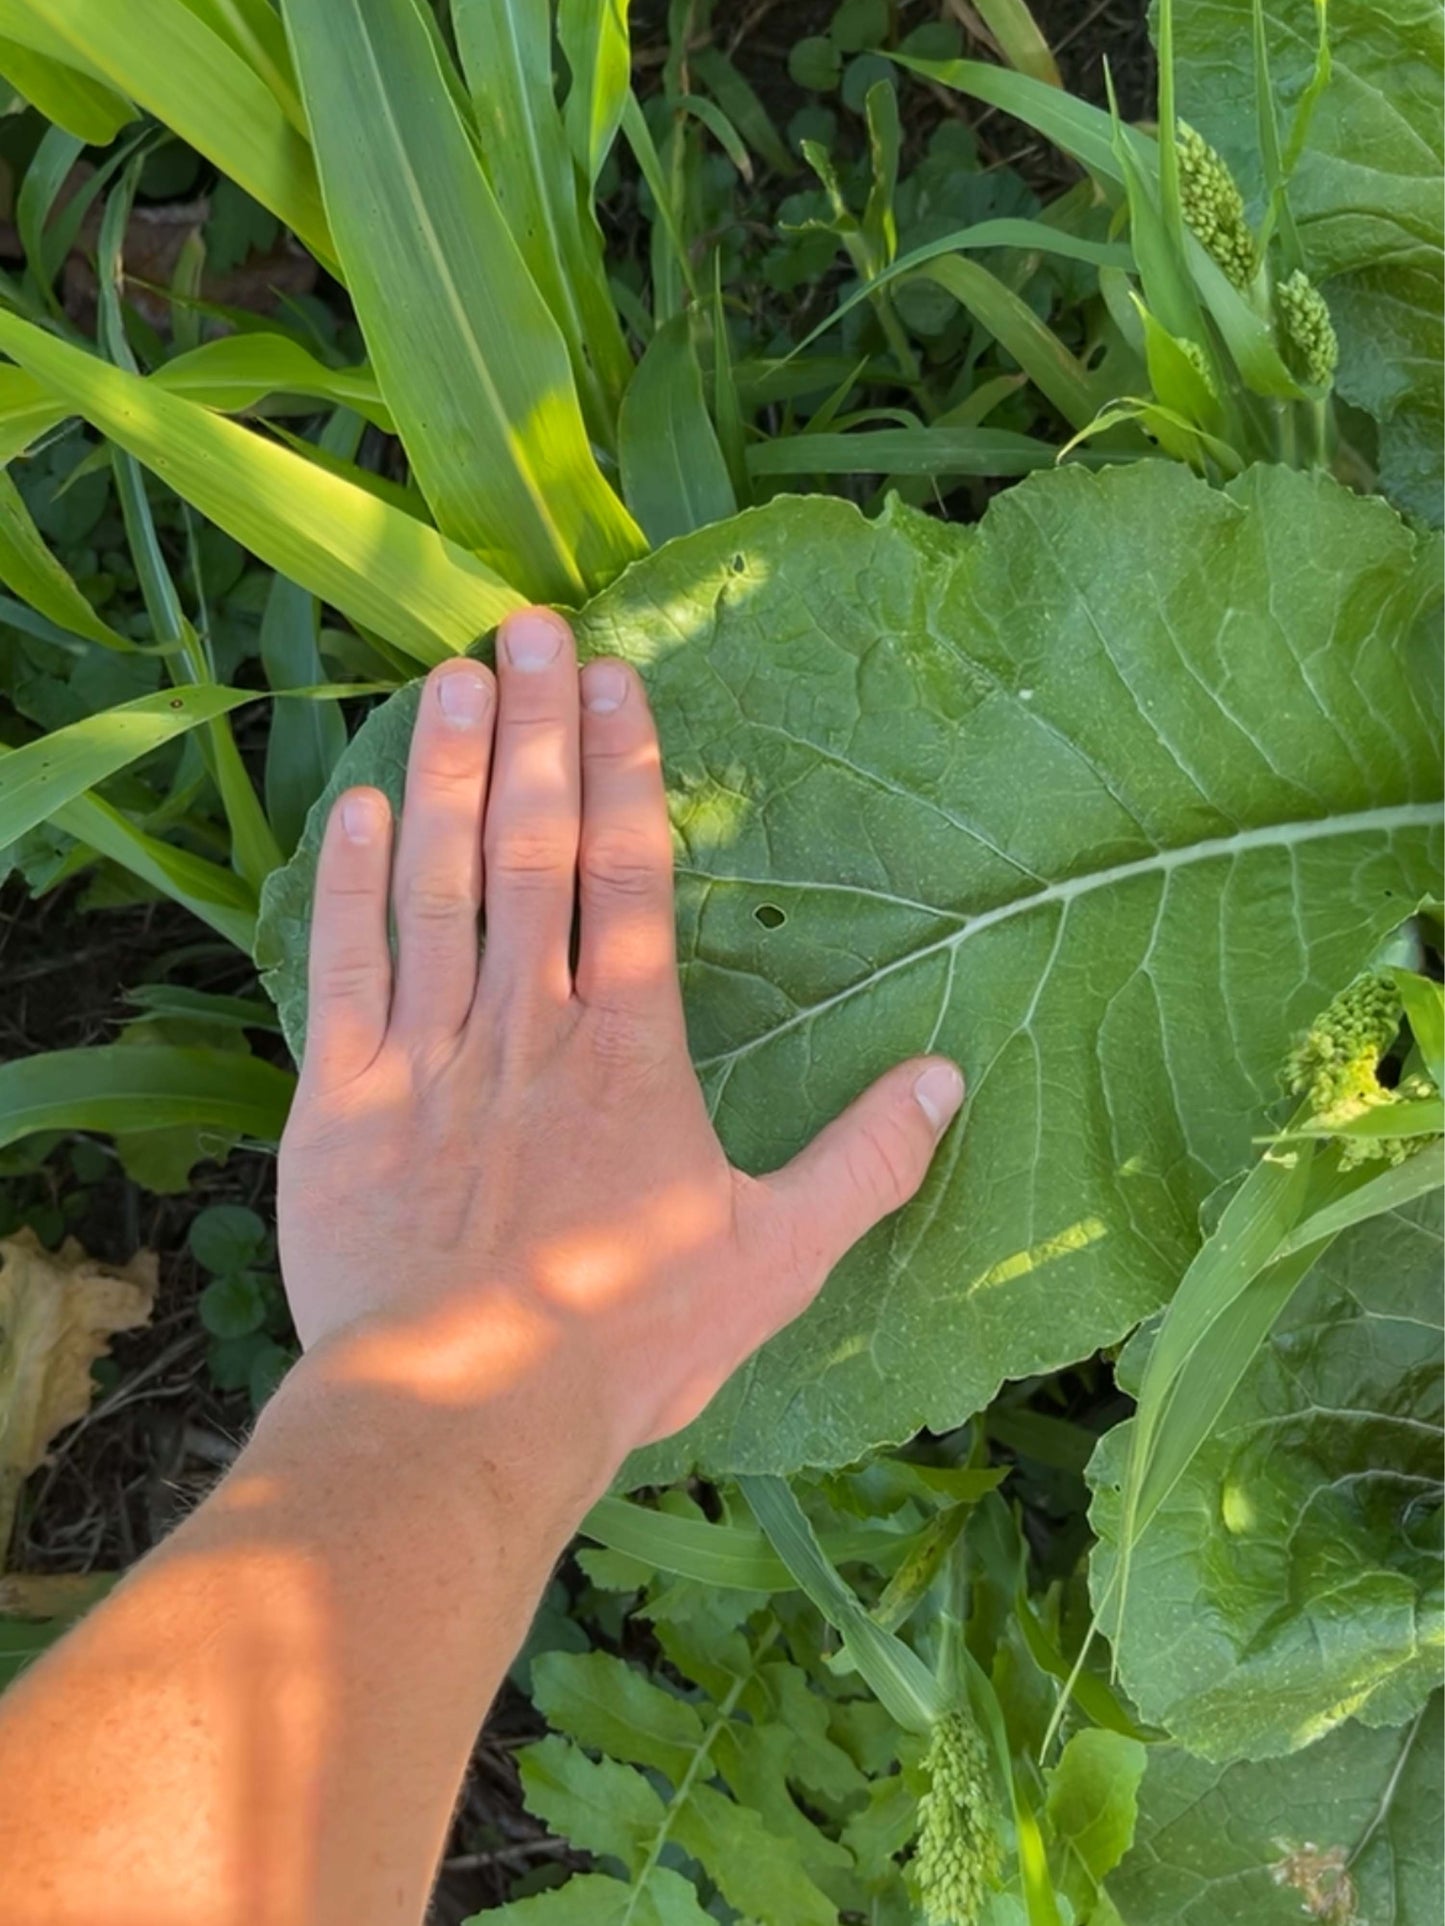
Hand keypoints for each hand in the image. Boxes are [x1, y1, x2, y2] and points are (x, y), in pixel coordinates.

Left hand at [278, 608, 963, 1483]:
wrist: (464, 1410)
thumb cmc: (626, 1337)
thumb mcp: (779, 1257)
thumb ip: (866, 1161)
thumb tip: (948, 1077)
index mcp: (630, 1049)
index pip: (630, 876)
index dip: (623, 770)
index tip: (617, 679)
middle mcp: (529, 1022)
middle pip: (533, 847)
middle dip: (535, 729)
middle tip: (530, 626)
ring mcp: (431, 1052)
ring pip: (441, 882)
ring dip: (449, 773)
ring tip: (455, 676)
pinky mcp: (346, 1096)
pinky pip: (349, 966)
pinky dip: (351, 883)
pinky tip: (361, 805)